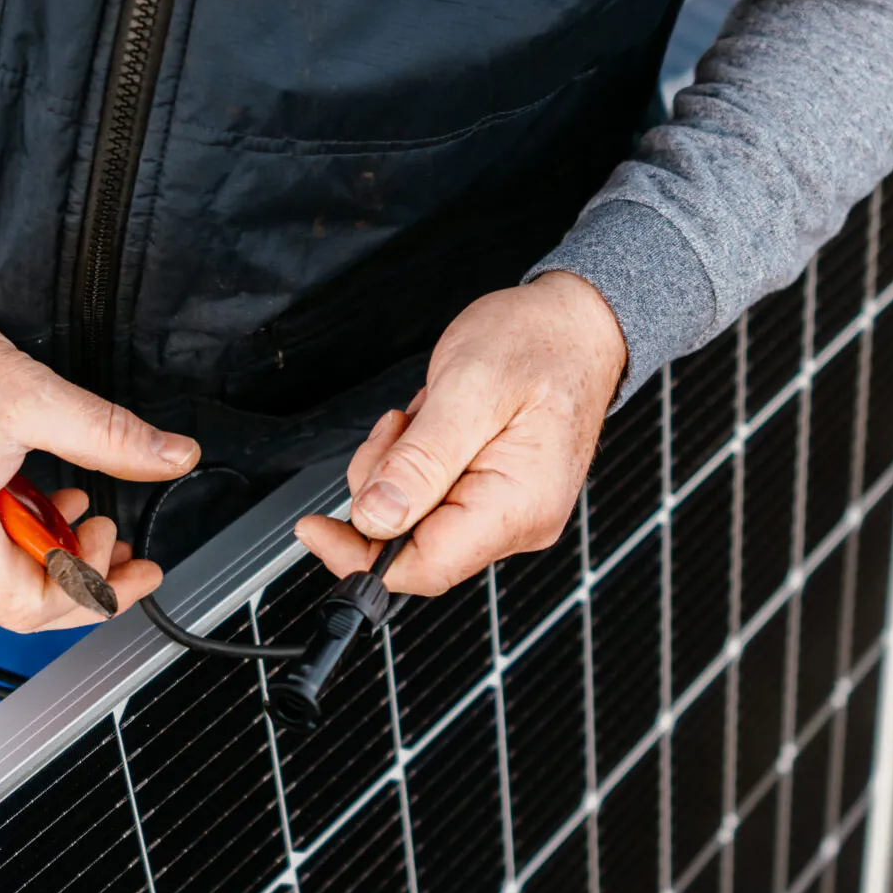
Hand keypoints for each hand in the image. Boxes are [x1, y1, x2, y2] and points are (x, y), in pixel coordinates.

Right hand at [0, 253, 198, 630]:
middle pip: (8, 605)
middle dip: (76, 581)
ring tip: (82, 509)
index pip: (29, 606)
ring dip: (42, 555)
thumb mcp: (31, 395)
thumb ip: (111, 436)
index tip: (132, 562)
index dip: (92, 592)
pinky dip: (5, 538)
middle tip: (120, 545)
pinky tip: (33, 497)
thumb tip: (175, 457)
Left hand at [295, 271, 626, 594]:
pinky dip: (416, 465)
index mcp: (517, 505)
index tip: (315, 527)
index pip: (424, 568)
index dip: (359, 556)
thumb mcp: (469, 387)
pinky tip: (433, 425)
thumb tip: (376, 520)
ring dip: (398, 470)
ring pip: (417, 522)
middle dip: (382, 492)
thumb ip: (421, 460)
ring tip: (422, 416)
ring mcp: (510, 514)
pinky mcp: (498, 499)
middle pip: (414, 546)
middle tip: (397, 427)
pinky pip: (435, 501)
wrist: (577, 324)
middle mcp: (519, 523)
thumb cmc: (539, 343)